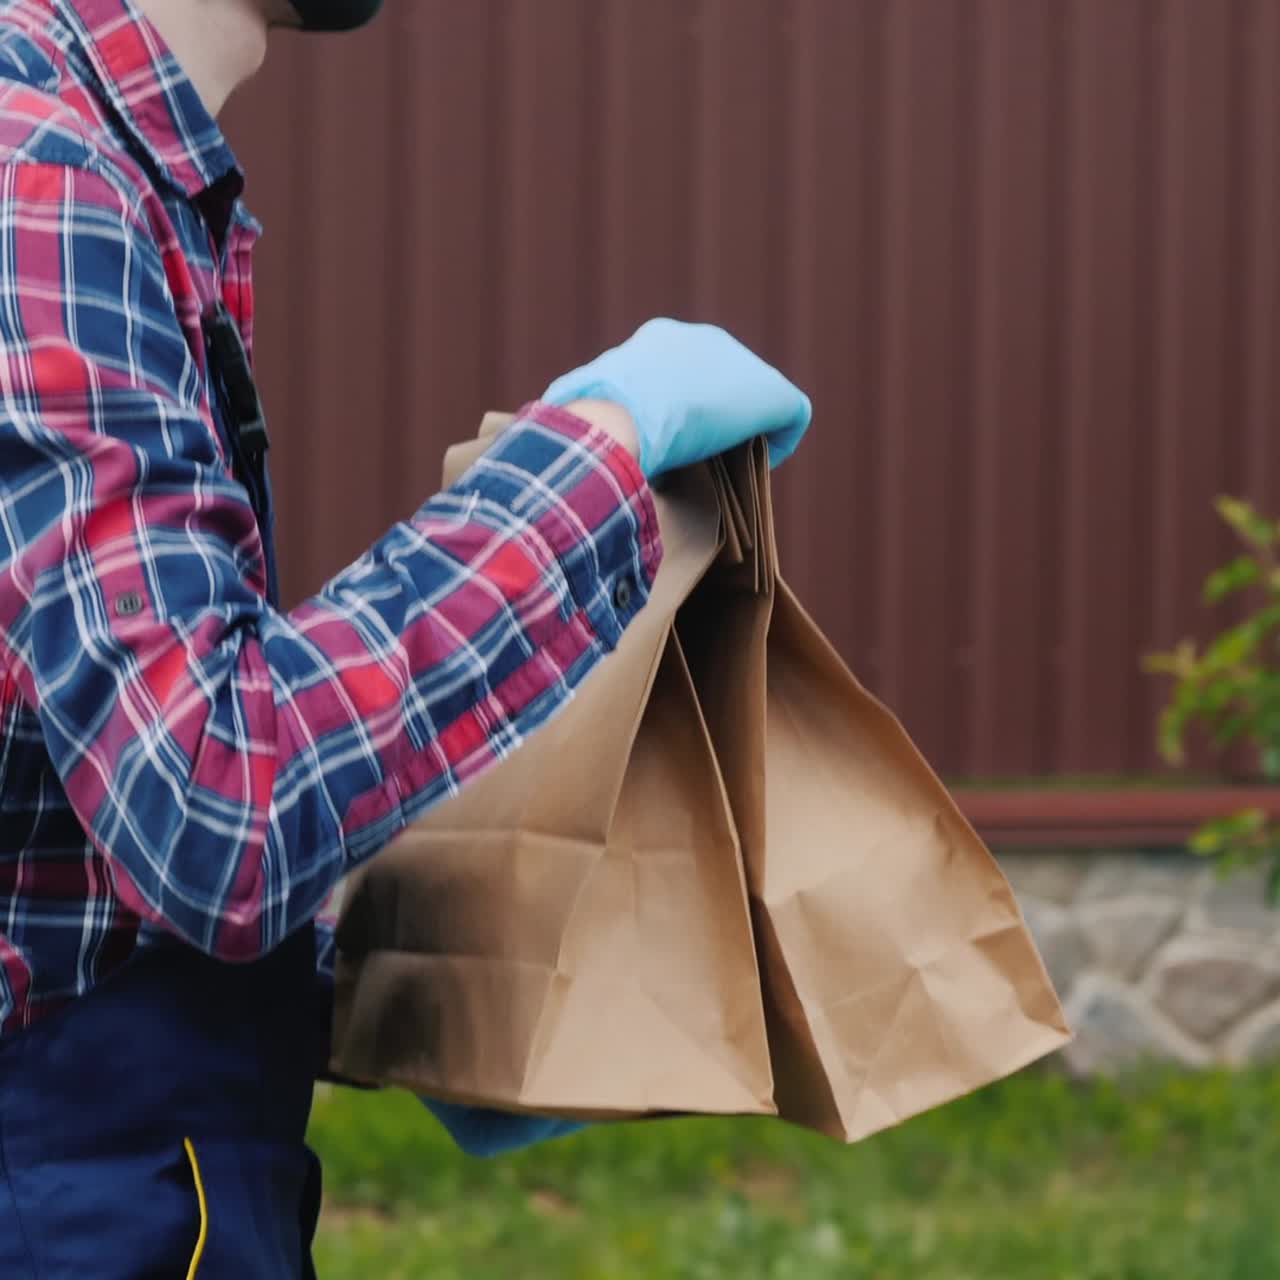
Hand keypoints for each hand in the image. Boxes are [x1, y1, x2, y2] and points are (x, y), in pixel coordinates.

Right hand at [544, 319, 811, 477]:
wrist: (619, 417)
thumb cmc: (586, 421)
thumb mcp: (571, 410)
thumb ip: (572, 412)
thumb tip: (539, 428)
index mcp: (656, 342)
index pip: (678, 375)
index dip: (679, 409)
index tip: (673, 442)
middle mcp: (701, 341)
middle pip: (720, 382)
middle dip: (716, 417)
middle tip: (708, 456)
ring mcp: (738, 364)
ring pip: (752, 399)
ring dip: (746, 430)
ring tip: (735, 462)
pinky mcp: (770, 393)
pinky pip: (789, 417)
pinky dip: (780, 441)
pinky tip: (763, 464)